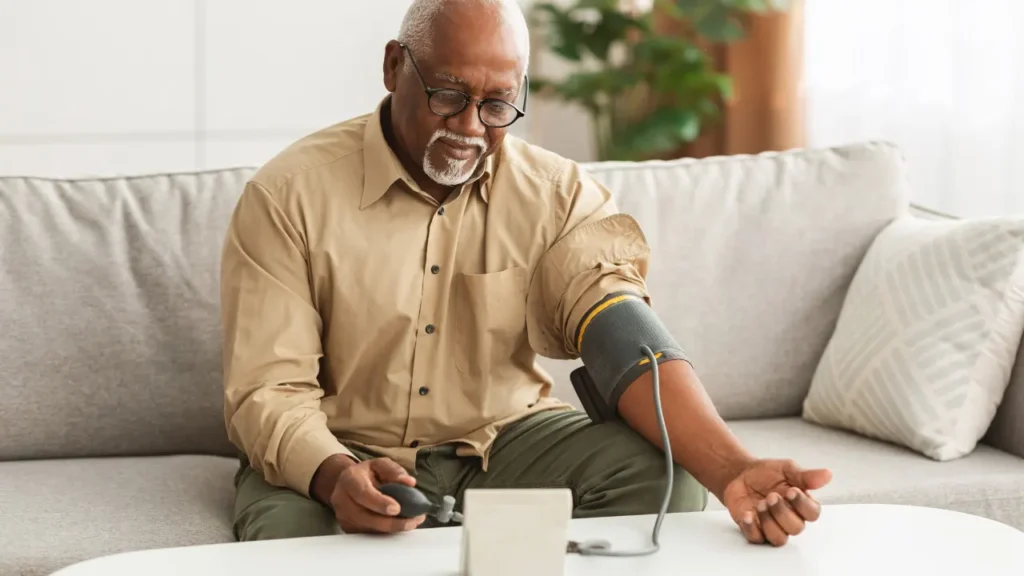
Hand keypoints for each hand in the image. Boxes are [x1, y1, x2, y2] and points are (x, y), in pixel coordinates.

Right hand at [312, 455, 426, 533]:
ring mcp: (343, 516)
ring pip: (368, 529)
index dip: (379, 502)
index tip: (397, 509)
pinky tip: (400, 526)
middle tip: (412, 521)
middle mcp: (341, 499)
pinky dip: (386, 533)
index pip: (362, 493)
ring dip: (391, 529)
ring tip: (412, 522)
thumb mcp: (381, 465)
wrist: (349, 483)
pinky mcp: (348, 528)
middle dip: (390, 522)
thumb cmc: (367, 474)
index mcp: (349, 479)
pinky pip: (368, 535)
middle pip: (364, 516)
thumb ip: (395, 471)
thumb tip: (409, 482)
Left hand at [722, 459, 831, 546]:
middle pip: (796, 528)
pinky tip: (748, 514)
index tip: (791, 491)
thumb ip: (805, 476)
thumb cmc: (767, 473)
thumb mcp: (786, 469)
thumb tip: (827, 475)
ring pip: (778, 538)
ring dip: (769, 522)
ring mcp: (772, 527)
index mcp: (801, 504)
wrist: (741, 474)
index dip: (802, 504)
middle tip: (771, 496)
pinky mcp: (754, 530)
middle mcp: (789, 519)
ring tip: (760, 504)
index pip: (812, 513)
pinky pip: (756, 538)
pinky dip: (752, 528)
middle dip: (783, 512)